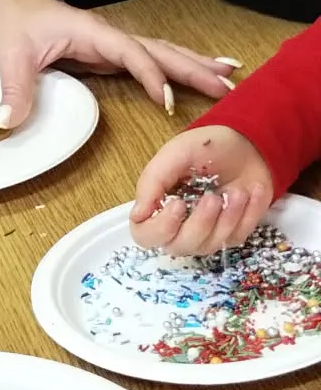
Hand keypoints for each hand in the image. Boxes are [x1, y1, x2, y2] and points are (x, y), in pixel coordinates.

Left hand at [0, 0, 238, 128]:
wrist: (6, 4)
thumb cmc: (12, 24)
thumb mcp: (11, 56)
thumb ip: (14, 90)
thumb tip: (8, 123)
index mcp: (92, 32)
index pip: (130, 52)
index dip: (149, 75)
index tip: (166, 100)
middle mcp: (109, 36)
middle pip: (160, 50)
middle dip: (194, 67)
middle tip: (228, 86)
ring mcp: (112, 44)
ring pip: (161, 53)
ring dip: (194, 64)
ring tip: (229, 76)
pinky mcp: (110, 54)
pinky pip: (151, 61)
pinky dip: (176, 68)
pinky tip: (196, 75)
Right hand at [130, 124, 273, 254]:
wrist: (247, 143)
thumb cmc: (205, 148)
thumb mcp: (175, 154)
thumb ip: (152, 182)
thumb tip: (138, 214)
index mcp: (158, 206)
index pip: (146, 236)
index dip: (161, 227)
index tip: (178, 204)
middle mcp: (178, 226)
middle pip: (179, 246)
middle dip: (200, 223)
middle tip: (213, 197)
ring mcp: (207, 233)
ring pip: (209, 246)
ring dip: (226, 219)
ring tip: (238, 191)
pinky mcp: (232, 233)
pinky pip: (236, 237)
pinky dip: (247, 215)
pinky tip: (251, 192)